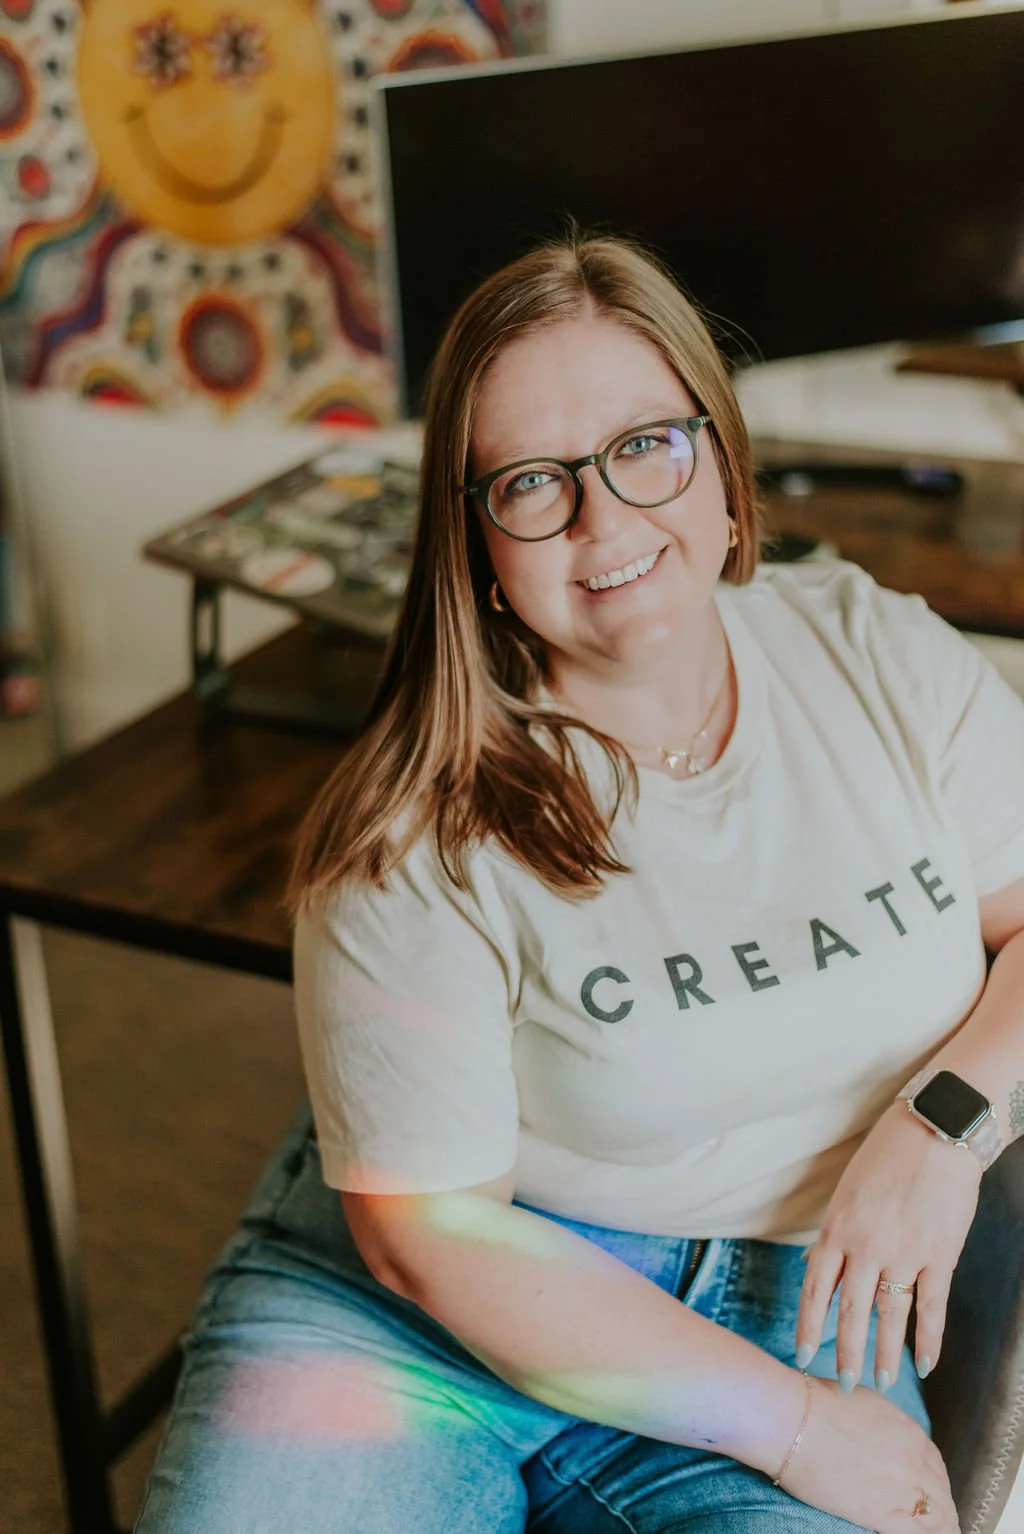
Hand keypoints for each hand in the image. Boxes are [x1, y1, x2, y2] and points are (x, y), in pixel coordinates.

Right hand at [782, 1376, 958, 1533]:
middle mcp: (912, 1460)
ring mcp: (900, 1488)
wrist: (793, 1418)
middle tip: (943, 1521)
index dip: (935, 1481)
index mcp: (908, 1431)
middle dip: (943, 1508)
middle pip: (939, 1492)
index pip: (933, 1463)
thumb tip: (882, 1434)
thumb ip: (883, 1424)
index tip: (933, 1491)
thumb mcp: (864, 1403)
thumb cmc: (816, 1404)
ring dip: (942, 1527)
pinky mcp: (881, 1513)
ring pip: (935, 1517)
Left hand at [796, 1102, 980, 1390]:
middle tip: (843, 1385)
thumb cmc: (887, 1154)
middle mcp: (867, 1246)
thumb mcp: (848, 1190)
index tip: (802, 1355)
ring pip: (890, 1317)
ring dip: (884, 1354)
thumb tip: (818, 1267)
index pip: (816, 1289)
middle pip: (851, 1312)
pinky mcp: (940, 1256)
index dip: (808, 1326)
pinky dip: (930, 1340)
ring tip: (879, 1381)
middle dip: (845, 1353)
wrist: (935, 1130)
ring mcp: (905, 1254)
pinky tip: (926, 1364)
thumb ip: (836, 1233)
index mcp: (838, 1228)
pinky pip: (932, 1308)